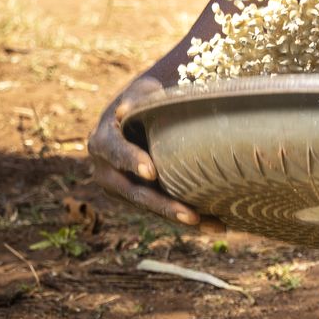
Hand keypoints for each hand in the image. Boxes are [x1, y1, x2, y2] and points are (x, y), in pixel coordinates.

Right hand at [86, 70, 224, 232]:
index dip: (132, 161)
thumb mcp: (142, 92)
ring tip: (214, 226)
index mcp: (102, 142)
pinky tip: (216, 225)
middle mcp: (106, 171)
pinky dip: (187, 217)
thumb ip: (138, 99)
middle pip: (134, 191)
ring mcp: (121, 189)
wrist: (140, 117)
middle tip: (191, 216)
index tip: (151, 172)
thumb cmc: (144, 99)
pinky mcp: (138, 199)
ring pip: (150, 207)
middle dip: (163, 205)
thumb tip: (123, 110)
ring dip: (181, 218)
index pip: (115, 152)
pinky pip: (161, 210)